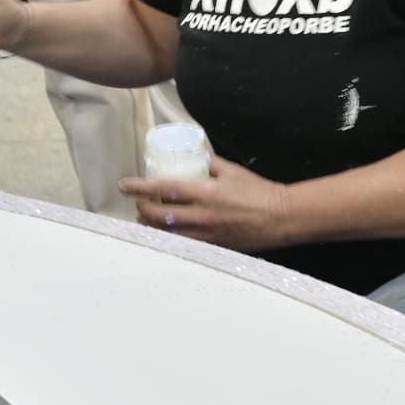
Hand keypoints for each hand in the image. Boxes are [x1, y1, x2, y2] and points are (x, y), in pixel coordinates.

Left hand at [120, 155, 291, 251]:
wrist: (280, 217)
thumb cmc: (257, 191)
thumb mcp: (230, 169)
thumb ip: (208, 163)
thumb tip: (193, 158)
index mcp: (205, 192)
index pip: (163, 188)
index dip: (139, 187)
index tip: (124, 185)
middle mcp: (202, 215)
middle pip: (158, 214)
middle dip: (141, 207)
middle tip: (138, 200)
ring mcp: (206, 234)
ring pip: (167, 233)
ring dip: (150, 225)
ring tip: (144, 217)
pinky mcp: (213, 246)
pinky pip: (183, 244)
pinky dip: (168, 237)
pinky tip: (164, 233)